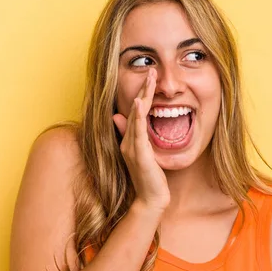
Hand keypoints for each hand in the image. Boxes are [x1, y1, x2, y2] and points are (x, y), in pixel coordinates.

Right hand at [113, 69, 169, 214]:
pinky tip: (139, 103)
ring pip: (137, 116)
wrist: (150, 200)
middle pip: (136, 110)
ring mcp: (132, 146)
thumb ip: (132, 138)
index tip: (150, 78)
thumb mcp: (143, 155)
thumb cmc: (150, 179)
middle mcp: (129, 141)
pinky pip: (137, 131)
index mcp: (131, 140)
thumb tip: (119, 118)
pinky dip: (137, 116)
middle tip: (152, 70)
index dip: (143, 95)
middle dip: (144, 89)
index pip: (137, 113)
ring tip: (149, 79)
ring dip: (142, 96)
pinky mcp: (139, 153)